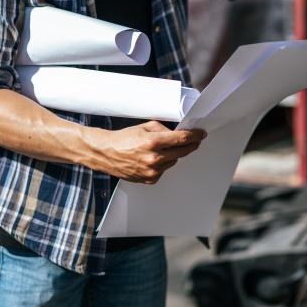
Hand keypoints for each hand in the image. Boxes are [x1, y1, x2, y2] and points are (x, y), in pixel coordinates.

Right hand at [85, 120, 206, 183]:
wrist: (106, 154)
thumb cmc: (123, 139)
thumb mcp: (144, 127)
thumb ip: (163, 129)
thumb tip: (177, 133)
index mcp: (153, 142)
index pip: (182, 139)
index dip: (195, 136)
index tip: (201, 134)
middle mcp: (154, 158)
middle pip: (182, 152)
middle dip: (189, 145)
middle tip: (193, 140)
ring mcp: (152, 171)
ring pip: (173, 161)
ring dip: (172, 154)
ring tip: (159, 149)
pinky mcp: (150, 179)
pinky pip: (164, 170)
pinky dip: (162, 164)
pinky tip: (151, 159)